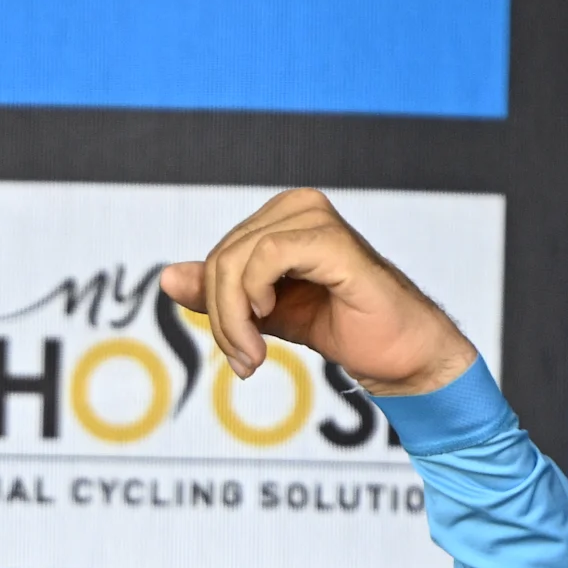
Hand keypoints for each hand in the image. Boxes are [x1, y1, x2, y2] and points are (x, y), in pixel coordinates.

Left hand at [159, 189, 478, 396]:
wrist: (400, 353)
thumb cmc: (345, 327)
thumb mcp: (266, 314)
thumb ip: (220, 295)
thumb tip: (167, 278)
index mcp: (283, 218)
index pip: (218, 256)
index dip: (212, 307)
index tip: (237, 352)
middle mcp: (299, 207)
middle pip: (221, 257)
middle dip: (221, 317)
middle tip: (244, 361)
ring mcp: (317, 219)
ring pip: (236, 259)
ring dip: (234, 318)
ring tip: (253, 356)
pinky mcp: (332, 241)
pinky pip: (265, 258)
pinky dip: (252, 298)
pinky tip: (268, 321)